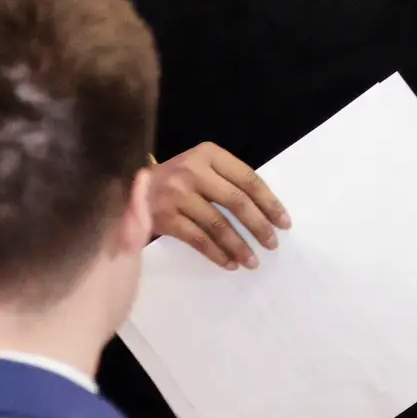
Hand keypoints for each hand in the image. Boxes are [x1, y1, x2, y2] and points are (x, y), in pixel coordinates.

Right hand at [153, 143, 286, 268]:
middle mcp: (192, 171)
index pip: (247, 179)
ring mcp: (176, 194)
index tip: (284, 223)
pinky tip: (229, 263)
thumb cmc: (177, 180)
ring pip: (218, 224)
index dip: (269, 202)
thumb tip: (266, 213)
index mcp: (207, 154)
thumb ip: (227, 181)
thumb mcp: (201, 168)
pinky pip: (198, 239)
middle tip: (272, 244)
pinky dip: (217, 253)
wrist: (133, 190)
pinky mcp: (165, 217)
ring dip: (239, 246)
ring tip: (253, 261)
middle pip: (236, 201)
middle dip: (259, 226)